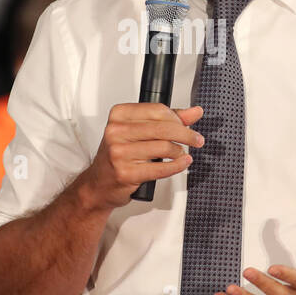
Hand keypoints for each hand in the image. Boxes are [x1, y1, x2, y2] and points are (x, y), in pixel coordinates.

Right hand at [79, 103, 204, 209]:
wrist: (99, 184)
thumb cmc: (118, 155)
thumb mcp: (138, 131)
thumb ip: (167, 119)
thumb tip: (194, 112)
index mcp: (119, 115)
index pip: (157, 110)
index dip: (178, 118)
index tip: (187, 125)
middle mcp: (116, 132)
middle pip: (163, 128)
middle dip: (186, 134)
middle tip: (196, 139)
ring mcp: (120, 153)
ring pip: (164, 148)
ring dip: (179, 152)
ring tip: (182, 153)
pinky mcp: (126, 173)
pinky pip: (161, 168)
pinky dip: (177, 166)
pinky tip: (182, 163)